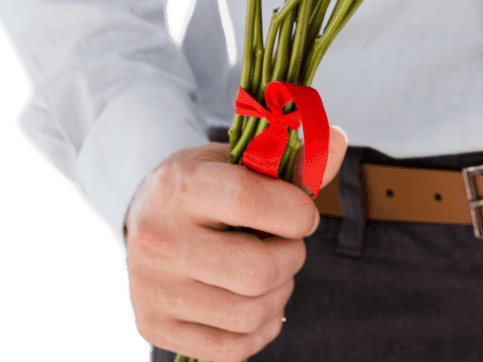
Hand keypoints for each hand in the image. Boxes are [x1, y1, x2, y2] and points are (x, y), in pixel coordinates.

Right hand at [124, 126, 347, 361]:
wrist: (144, 215)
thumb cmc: (205, 184)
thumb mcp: (239, 159)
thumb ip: (292, 159)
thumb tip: (339, 141)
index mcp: (179, 187)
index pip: (249, 201)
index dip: (296, 211)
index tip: (304, 214)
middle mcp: (158, 240)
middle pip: (256, 271)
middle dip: (293, 258)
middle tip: (290, 245)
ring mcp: (153, 289)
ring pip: (248, 313)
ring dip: (280, 293)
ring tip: (274, 272)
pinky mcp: (154, 326)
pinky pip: (230, 348)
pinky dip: (261, 329)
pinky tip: (261, 303)